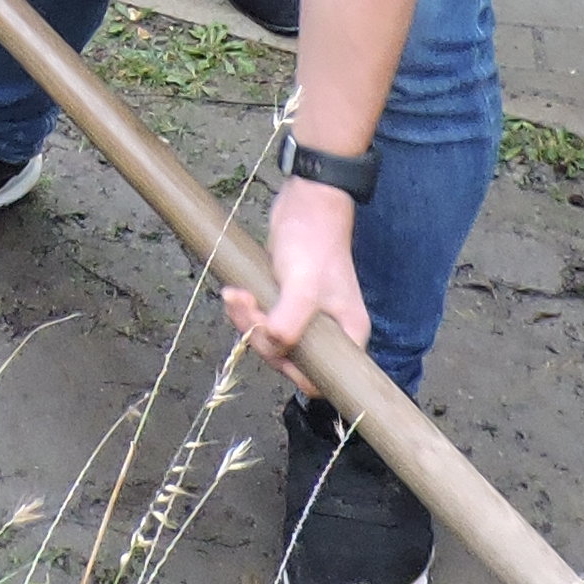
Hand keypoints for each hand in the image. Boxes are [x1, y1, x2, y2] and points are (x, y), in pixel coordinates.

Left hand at [222, 177, 371, 377]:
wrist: (305, 203)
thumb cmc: (314, 242)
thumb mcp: (303, 285)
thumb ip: (290, 321)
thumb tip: (274, 344)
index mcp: (347, 336)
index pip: (319, 380)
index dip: (291, 370)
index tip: (270, 343)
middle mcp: (330, 333)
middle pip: (288, 359)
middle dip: (260, 337)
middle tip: (245, 307)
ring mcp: (307, 318)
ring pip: (271, 339)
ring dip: (247, 321)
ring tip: (236, 296)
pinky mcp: (287, 304)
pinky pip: (263, 321)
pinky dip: (246, 310)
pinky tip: (236, 293)